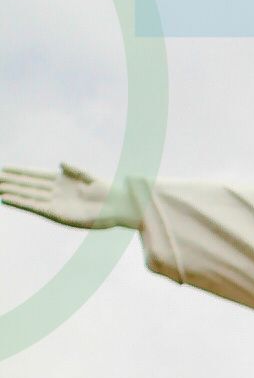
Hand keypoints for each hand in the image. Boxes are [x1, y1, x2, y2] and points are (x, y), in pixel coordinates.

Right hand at [0, 164, 140, 230]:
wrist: (118, 207)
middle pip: (27, 185)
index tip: (4, 169)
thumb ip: (74, 170)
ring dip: (12, 193)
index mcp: (61, 181)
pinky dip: (21, 203)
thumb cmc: (106, 191)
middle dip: (10, 182)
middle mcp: (55, 192)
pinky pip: (35, 207)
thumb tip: (60, 163)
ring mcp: (55, 203)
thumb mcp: (88, 177)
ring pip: (28, 196)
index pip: (34, 175)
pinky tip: (8, 200)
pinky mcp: (58, 214)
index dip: (19, 172)